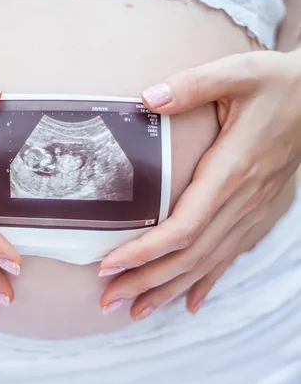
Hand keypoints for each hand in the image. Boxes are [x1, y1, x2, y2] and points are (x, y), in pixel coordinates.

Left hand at [99, 50, 300, 318]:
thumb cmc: (276, 85)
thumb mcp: (237, 72)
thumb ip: (192, 85)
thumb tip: (148, 99)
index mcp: (231, 171)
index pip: (182, 227)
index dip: (144, 252)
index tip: (108, 267)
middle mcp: (243, 202)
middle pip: (188, 256)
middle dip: (145, 282)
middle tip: (108, 301)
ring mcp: (254, 214)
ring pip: (207, 264)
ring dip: (169, 290)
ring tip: (135, 311)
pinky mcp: (260, 216)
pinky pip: (230, 258)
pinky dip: (207, 282)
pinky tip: (189, 303)